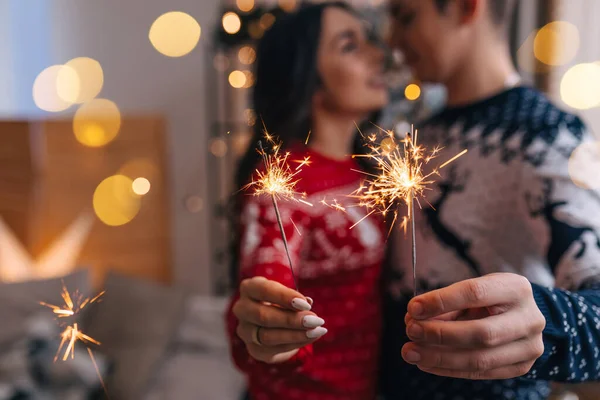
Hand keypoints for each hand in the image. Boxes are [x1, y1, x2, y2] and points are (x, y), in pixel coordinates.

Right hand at [232, 276, 326, 363]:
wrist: (272, 323)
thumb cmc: (281, 301)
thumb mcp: (287, 295)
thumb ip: (295, 298)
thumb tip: (308, 302)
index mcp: (249, 288)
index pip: (263, 290)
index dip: (285, 297)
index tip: (306, 304)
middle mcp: (241, 309)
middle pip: (263, 316)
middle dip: (292, 319)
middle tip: (315, 320)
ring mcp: (245, 330)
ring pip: (267, 336)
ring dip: (296, 334)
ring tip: (316, 331)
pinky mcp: (253, 349)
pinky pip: (274, 349)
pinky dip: (295, 343)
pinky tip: (310, 337)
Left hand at [402, 273, 545, 379]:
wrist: (523, 314)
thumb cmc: (490, 297)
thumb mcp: (473, 289)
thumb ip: (446, 302)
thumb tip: (414, 317)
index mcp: (516, 288)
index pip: (475, 293)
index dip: (441, 301)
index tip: (413, 307)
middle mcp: (529, 318)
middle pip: (480, 333)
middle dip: (439, 334)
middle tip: (410, 331)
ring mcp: (530, 346)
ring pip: (480, 359)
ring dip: (439, 357)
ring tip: (410, 352)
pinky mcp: (521, 367)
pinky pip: (481, 373)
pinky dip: (448, 369)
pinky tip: (426, 363)